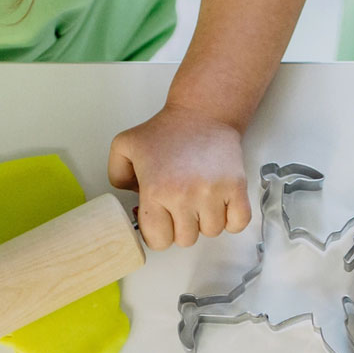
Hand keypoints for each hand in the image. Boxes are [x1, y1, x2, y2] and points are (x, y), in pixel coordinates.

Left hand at [107, 104, 251, 249]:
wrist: (202, 113)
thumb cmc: (167, 131)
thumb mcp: (125, 146)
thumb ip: (116, 177)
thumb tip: (130, 204)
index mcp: (156, 190)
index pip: (158, 240)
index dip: (158, 234)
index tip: (161, 221)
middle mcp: (185, 195)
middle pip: (186, 240)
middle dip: (181, 228)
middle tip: (180, 207)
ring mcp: (213, 192)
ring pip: (211, 232)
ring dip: (206, 222)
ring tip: (200, 200)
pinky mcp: (236, 187)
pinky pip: (237, 223)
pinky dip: (231, 220)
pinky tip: (221, 205)